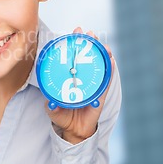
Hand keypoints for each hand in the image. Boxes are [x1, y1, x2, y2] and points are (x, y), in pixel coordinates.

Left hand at [46, 27, 114, 143]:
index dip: (74, 44)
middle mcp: (82, 78)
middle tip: (88, 33)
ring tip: (102, 44)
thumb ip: (51, 106)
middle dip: (89, 44)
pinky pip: (106, 81)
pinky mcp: (101, 94)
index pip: (72, 57)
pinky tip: (111, 61)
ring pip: (98, 66)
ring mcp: (92, 85)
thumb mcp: (53, 109)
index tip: (75, 33)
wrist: (74, 130)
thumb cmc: (62, 115)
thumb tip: (51, 103)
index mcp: (69, 77)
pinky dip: (109, 71)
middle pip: (86, 57)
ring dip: (101, 54)